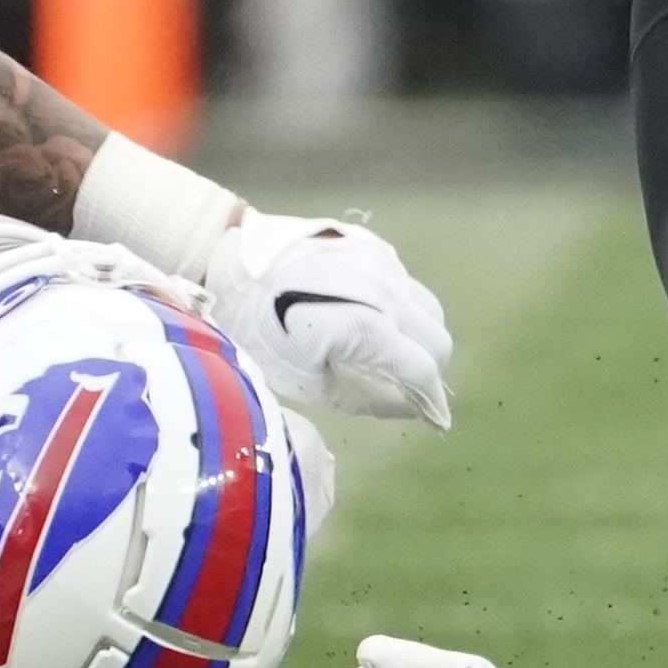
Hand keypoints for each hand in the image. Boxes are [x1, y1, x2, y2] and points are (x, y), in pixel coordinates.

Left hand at [203, 210, 454, 425]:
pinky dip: (403, 310)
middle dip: (430, 370)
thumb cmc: (259, 334)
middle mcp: (384, 290)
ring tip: (392, 355)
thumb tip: (409, 406)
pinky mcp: (373, 247)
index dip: (432, 401)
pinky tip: (373, 319)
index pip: (422, 369)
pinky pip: (407, 285)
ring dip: (420, 338)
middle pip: (437, 338)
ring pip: (428, 309)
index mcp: (366, 327)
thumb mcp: (309, 381)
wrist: (230, 266)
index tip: (434, 420)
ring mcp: (382, 264)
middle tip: (410, 390)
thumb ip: (368, 397)